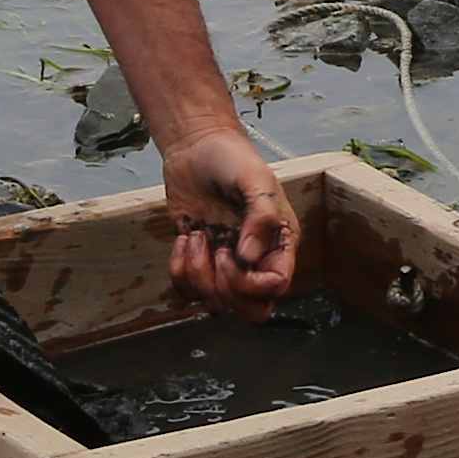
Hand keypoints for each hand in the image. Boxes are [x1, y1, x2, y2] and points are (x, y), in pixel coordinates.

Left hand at [157, 123, 299, 317]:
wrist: (196, 147)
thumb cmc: (232, 158)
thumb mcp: (255, 180)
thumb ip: (261, 217)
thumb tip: (248, 258)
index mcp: (278, 243)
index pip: (276, 287)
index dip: (251, 283)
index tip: (231, 253)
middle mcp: (256, 260)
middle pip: (251, 310)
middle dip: (226, 291)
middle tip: (215, 253)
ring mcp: (226, 264)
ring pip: (217, 304)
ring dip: (198, 275)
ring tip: (196, 237)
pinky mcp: (198, 261)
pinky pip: (188, 291)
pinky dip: (179, 272)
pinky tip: (183, 240)